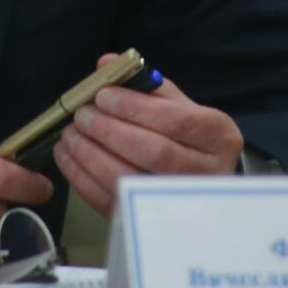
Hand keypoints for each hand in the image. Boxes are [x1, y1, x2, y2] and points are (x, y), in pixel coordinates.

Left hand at [54, 53, 242, 217]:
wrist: (202, 178)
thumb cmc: (186, 135)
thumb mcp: (176, 103)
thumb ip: (143, 83)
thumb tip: (105, 64)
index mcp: (218, 136)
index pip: (175, 120)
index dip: (134, 107)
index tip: (102, 96)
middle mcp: (207, 173)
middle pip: (154, 152)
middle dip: (109, 131)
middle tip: (81, 116)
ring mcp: (181, 204)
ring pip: (131, 180)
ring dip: (91, 156)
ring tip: (70, 135)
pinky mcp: (151, 222)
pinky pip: (112, 202)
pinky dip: (84, 179)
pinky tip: (68, 158)